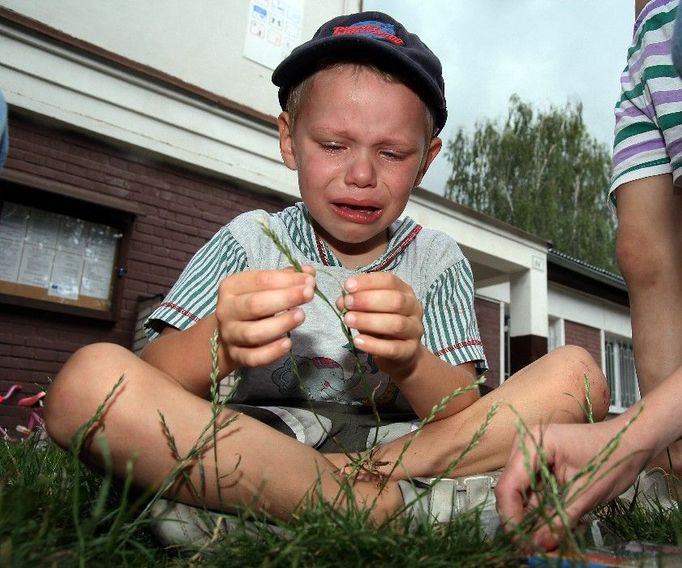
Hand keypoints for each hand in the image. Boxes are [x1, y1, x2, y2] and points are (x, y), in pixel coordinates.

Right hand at [217, 267, 314, 367]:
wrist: (227, 335)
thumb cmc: (250, 305)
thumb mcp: (262, 287)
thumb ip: (285, 278)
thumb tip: (309, 272)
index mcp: (232, 286)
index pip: (260, 280)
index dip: (286, 280)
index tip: (309, 280)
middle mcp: (227, 310)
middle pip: (255, 305)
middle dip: (285, 298)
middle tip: (309, 294)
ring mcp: (230, 335)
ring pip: (253, 333)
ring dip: (280, 324)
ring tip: (301, 316)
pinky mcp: (236, 356)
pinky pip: (253, 357)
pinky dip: (271, 352)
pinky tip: (288, 343)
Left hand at [336, 273, 423, 380]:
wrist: (401, 354)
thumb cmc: (383, 326)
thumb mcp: (368, 311)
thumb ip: (356, 304)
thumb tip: (342, 301)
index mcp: (405, 292)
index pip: (390, 281)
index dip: (368, 282)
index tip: (348, 286)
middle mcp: (413, 308)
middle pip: (396, 300)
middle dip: (368, 300)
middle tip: (348, 304)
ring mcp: (414, 330)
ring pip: (396, 324)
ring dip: (369, 321)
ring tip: (348, 320)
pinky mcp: (410, 351)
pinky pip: (393, 348)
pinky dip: (373, 345)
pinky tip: (357, 341)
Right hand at [495, 417, 650, 550]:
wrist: (628, 442)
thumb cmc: (611, 459)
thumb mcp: (587, 493)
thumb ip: (560, 519)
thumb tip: (539, 545)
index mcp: (532, 444)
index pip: (508, 486)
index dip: (511, 517)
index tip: (523, 544)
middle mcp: (524, 445)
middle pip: (510, 490)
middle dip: (521, 520)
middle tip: (536, 546)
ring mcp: (529, 453)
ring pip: (520, 493)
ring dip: (532, 516)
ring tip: (550, 537)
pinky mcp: (537, 462)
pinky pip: (531, 490)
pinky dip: (541, 508)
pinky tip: (554, 522)